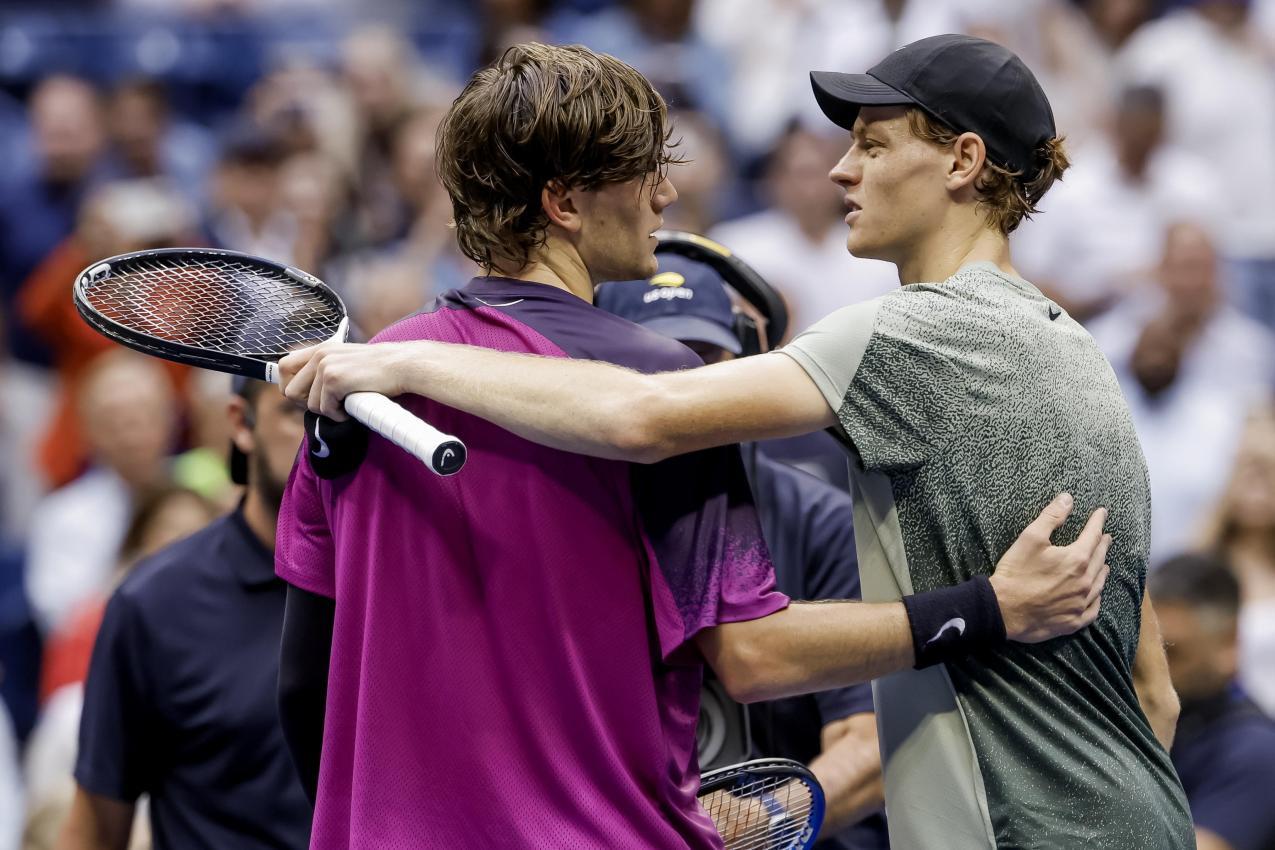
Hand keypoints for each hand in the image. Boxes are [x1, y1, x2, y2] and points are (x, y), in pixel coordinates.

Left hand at [277, 341, 415, 419]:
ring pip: (309, 404)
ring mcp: (326, 366)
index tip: (304, 397)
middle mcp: (320, 355)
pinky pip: (325, 409)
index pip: (284, 366)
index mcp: (321, 349)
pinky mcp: (334, 379)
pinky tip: (353, 406)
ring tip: (347, 404)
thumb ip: (326, 371)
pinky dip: (339, 415)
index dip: (289, 385)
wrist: (402, 365)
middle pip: (289, 390)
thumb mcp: (347, 362)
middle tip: (328, 405)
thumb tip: (307, 393)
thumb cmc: (380, 369)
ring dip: (328, 411)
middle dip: (305, 404)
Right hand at [989, 493, 1110, 642]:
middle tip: (1105, 537)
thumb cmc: (1016, 572)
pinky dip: (1097, 600)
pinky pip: (1093, 610)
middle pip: (1099, 560)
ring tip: (1105, 564)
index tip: (1102, 513)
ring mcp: (1080, 604)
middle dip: (1102, 545)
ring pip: (1099, 585)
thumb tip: (1067, 499)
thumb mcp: (1030, 538)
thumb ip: (1051, 517)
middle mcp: (1085, 582)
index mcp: (1077, 560)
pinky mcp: (1073, 621)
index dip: (1097, 522)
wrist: (1003, 610)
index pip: (1092, 535)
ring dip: (1103, 571)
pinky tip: (1096, 596)